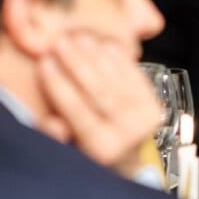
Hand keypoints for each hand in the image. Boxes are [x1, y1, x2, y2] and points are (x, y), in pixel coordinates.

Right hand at [37, 31, 162, 179]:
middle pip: (100, 92)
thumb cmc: (87, 152)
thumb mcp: (66, 152)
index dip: (59, 85)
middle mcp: (127, 134)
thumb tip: (53, 124)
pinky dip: (119, 58)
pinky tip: (103, 43)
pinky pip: (135, 75)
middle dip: (78, 64)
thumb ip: (55, 139)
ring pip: (117, 81)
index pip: (77, 111)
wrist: (126, 160)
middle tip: (60, 42)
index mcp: (102, 149)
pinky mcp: (154, 104)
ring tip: (78, 38)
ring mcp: (144, 118)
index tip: (44, 62)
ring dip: (96, 56)